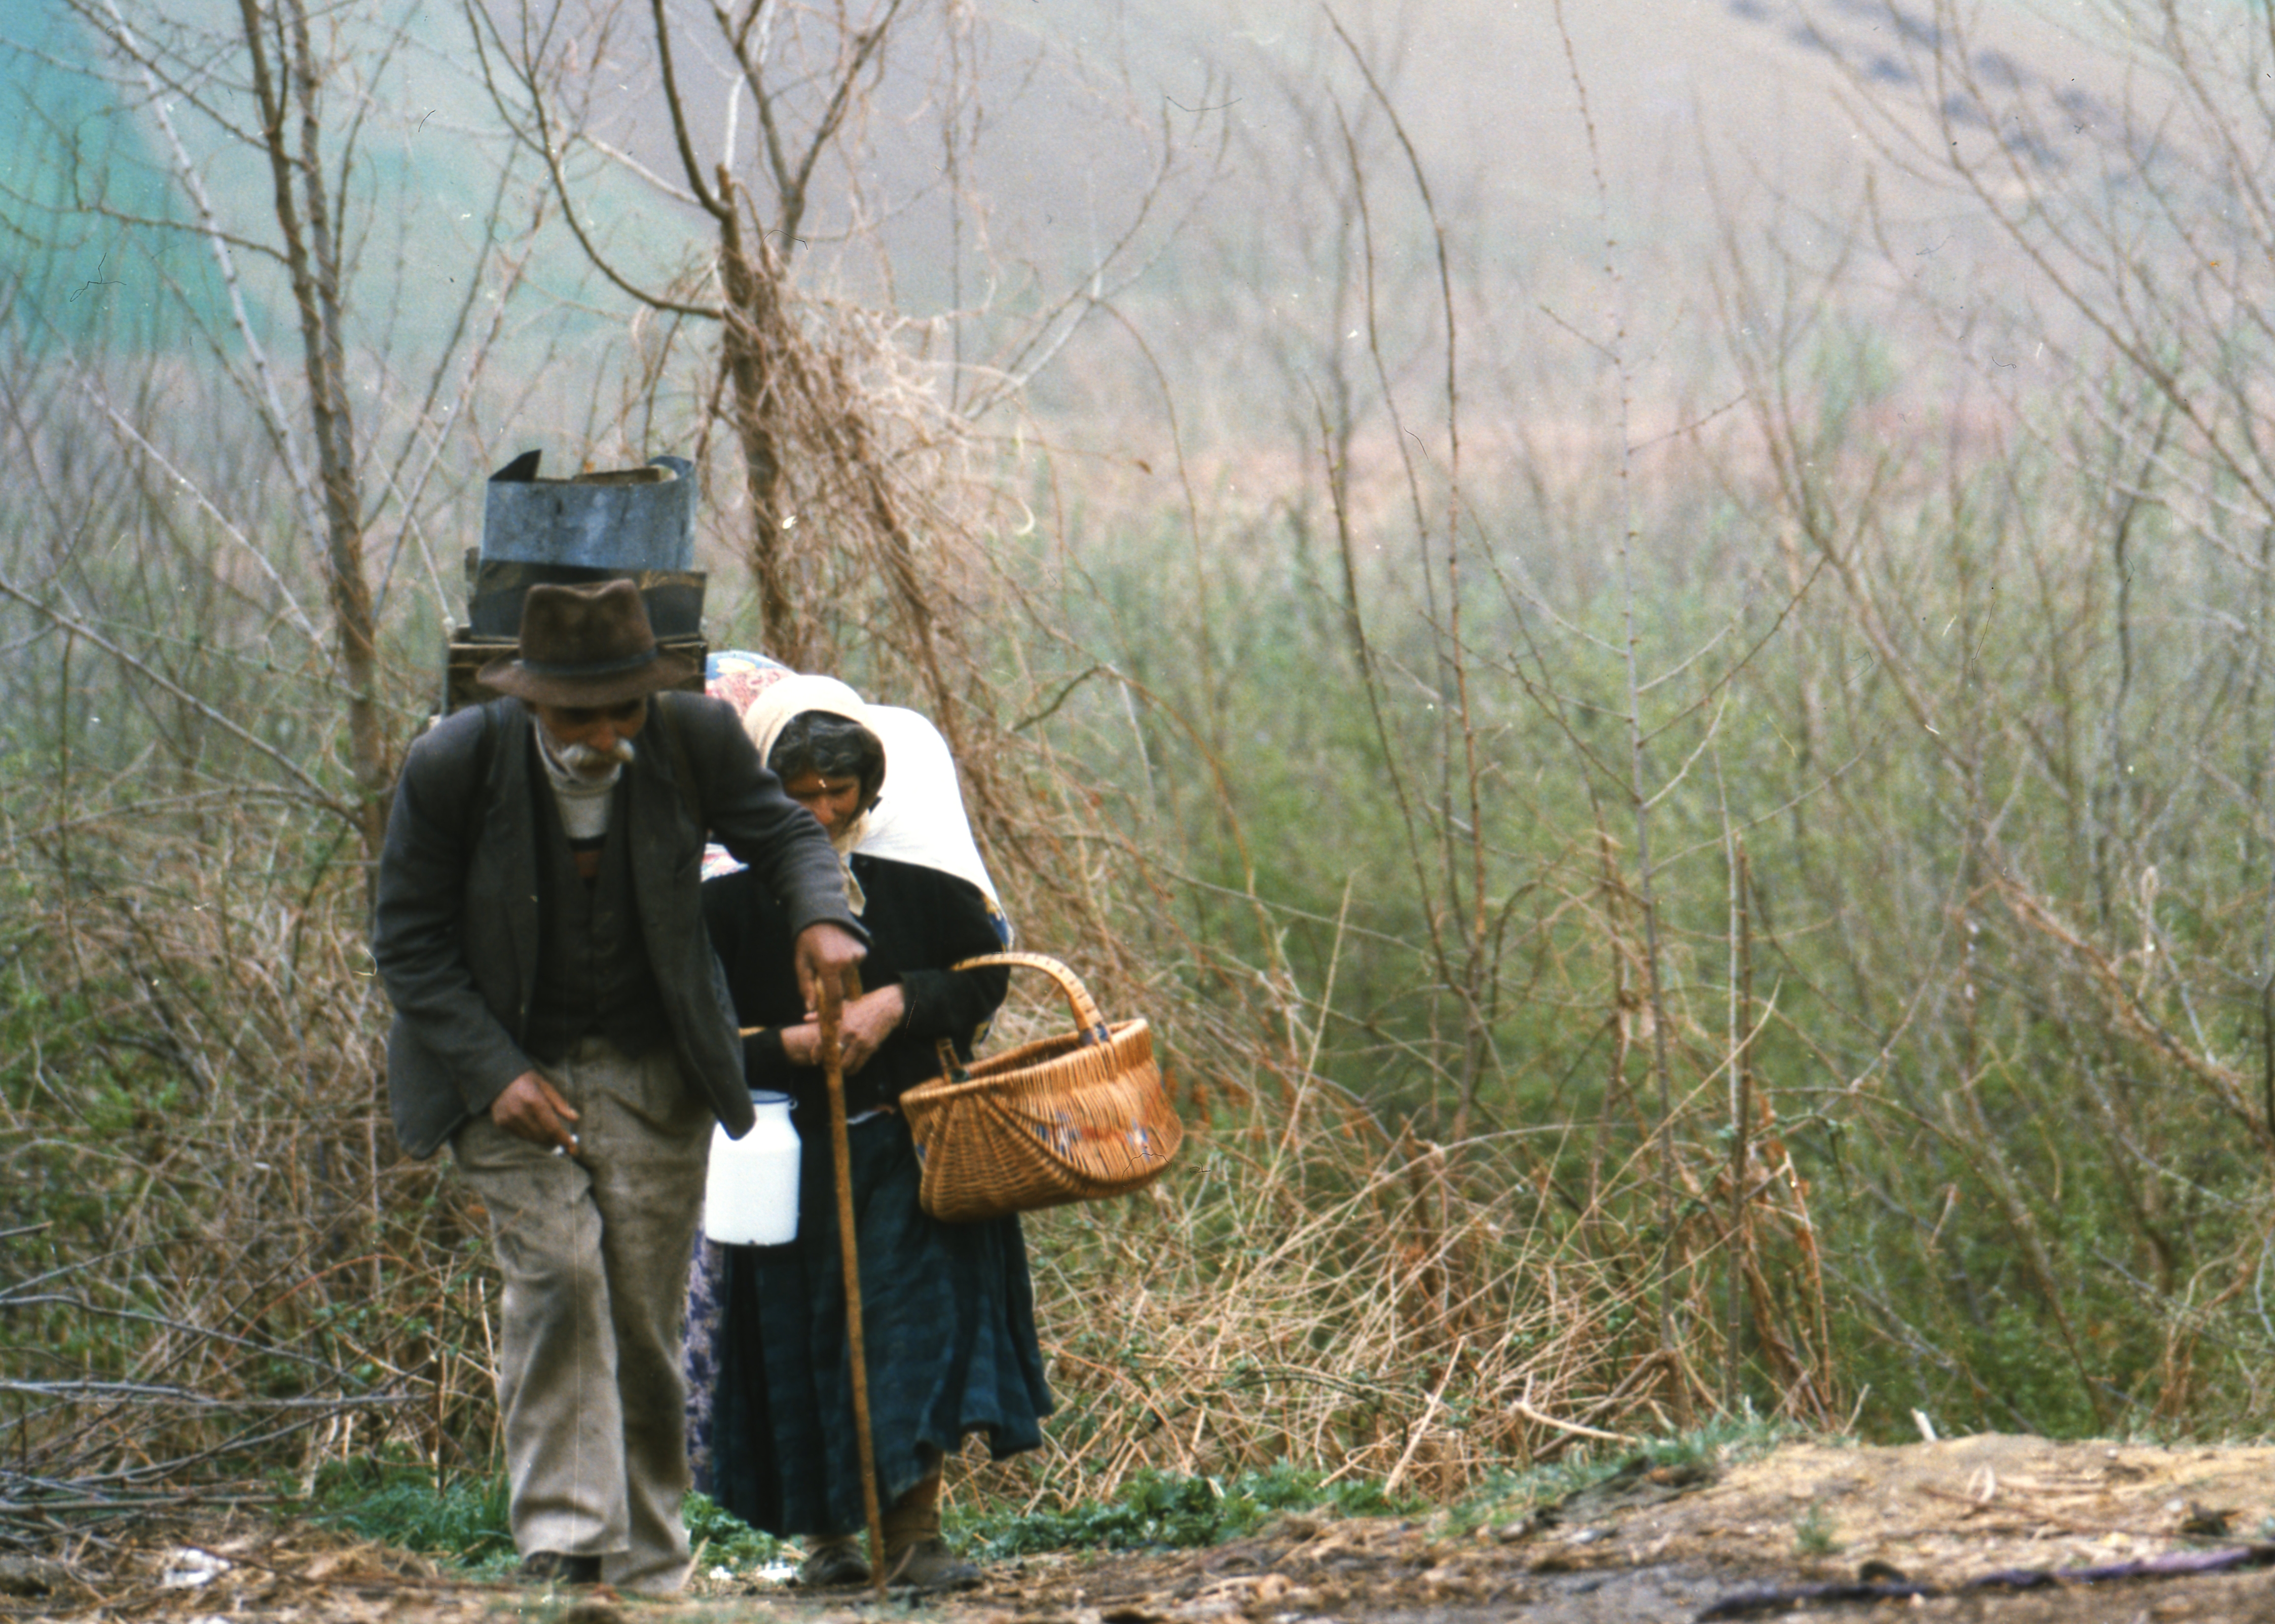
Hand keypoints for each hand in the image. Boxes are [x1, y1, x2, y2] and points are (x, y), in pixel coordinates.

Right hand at [489, 1071, 580, 1153]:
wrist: (498, 1078)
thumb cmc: (528, 1081)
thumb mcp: (546, 1087)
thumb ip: (560, 1104)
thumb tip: (575, 1118)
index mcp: (534, 1100)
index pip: (552, 1127)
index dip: (563, 1139)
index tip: (573, 1147)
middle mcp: (520, 1112)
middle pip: (543, 1135)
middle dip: (556, 1141)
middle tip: (564, 1143)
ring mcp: (509, 1119)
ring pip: (532, 1138)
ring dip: (544, 1140)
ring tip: (552, 1137)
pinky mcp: (501, 1123)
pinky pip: (521, 1136)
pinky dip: (532, 1136)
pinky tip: (537, 1130)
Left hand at [780, 985, 905, 1074]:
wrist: (886, 1006)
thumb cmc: (862, 1004)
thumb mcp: (842, 1006)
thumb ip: (823, 1014)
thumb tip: (805, 1018)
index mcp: (839, 1023)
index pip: (823, 1042)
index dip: (817, 1054)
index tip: (815, 1060)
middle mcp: (848, 1033)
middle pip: (833, 1057)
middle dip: (829, 1064)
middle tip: (828, 1066)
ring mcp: (860, 1041)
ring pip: (845, 1064)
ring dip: (841, 1069)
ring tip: (839, 1068)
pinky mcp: (871, 1047)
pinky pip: (858, 1065)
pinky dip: (852, 1070)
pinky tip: (850, 1069)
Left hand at [794, 922, 867, 1037]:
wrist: (821, 914)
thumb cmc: (806, 940)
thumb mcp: (801, 962)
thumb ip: (806, 986)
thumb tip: (811, 1008)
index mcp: (829, 966)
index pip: (834, 997)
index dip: (834, 1012)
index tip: (834, 1024)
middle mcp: (847, 962)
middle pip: (846, 992)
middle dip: (839, 996)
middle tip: (829, 994)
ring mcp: (857, 956)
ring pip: (852, 981)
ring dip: (843, 981)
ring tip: (830, 967)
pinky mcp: (862, 951)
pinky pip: (856, 968)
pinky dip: (848, 968)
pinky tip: (838, 956)